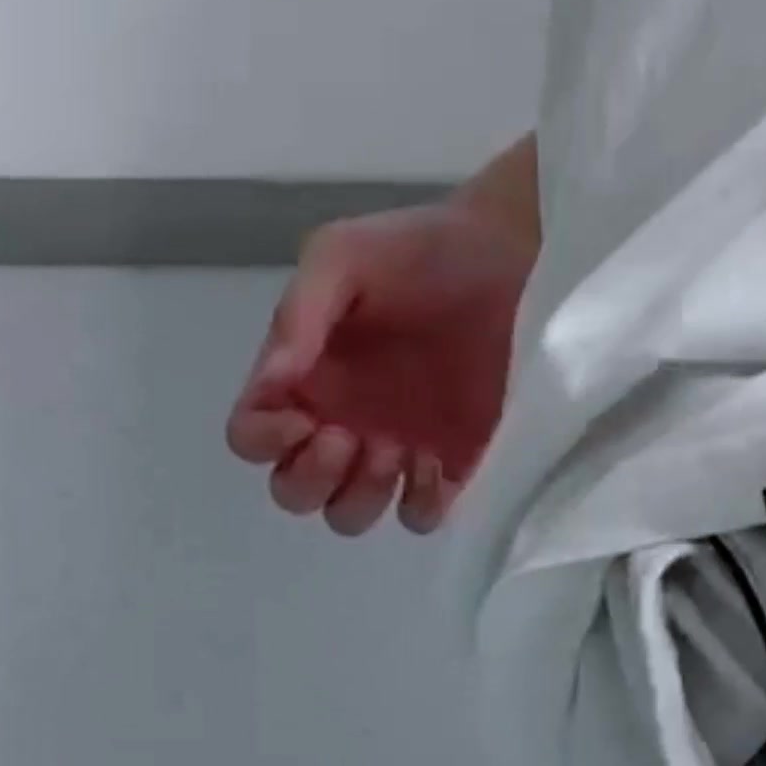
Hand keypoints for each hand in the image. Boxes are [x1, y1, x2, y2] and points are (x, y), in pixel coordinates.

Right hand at [224, 199, 536, 536]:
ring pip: (349, 514)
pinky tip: (435, 464)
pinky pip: (420, 515)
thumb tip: (271, 382)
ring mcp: (397, 449)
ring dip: (358, 497)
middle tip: (349, 437)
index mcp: (304, 377)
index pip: (253, 436)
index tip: (300, 418)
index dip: (264, 440)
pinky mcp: (455, 464)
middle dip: (310, 477)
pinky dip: (418, 505)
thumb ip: (299, 314)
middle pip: (294, 491)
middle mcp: (341, 422)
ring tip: (393, 451)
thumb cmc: (419, 249)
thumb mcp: (342, 255)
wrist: (513, 251)